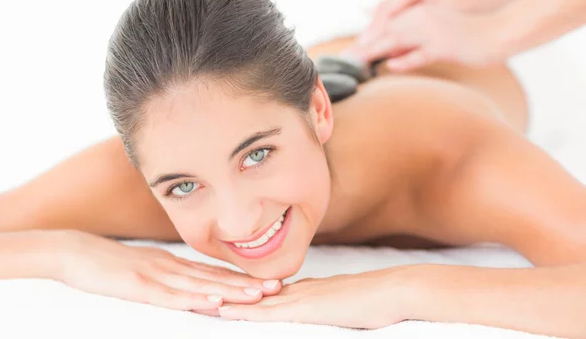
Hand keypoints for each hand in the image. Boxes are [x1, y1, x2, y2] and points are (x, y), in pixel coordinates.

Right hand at [56, 230, 281, 310]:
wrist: (75, 252)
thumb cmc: (109, 263)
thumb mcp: (145, 266)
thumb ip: (169, 275)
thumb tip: (193, 284)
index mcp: (174, 263)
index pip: (214, 273)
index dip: (242, 279)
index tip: (268, 283)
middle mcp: (171, 266)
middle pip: (215, 278)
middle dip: (247, 285)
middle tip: (278, 288)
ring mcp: (157, 275)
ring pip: (200, 285)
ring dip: (230, 291)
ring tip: (258, 296)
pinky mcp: (139, 285)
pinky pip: (172, 295)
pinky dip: (194, 300)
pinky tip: (213, 303)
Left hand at [217, 266, 418, 327]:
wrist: (395, 290)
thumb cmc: (379, 298)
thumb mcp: (347, 301)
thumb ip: (330, 304)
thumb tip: (322, 309)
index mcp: (310, 288)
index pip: (272, 292)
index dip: (249, 293)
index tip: (228, 293)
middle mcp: (301, 289)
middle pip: (259, 293)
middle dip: (233, 295)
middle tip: (206, 294)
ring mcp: (302, 297)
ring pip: (257, 300)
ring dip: (232, 302)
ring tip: (205, 301)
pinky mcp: (306, 307)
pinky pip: (268, 311)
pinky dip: (246, 311)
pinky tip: (228, 313)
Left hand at [355, 0, 496, 48]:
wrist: (498, 32)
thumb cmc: (467, 35)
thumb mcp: (435, 33)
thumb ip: (411, 41)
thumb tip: (388, 55)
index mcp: (420, 13)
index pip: (387, 22)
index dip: (368, 35)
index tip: (353, 49)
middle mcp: (423, 19)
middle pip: (386, 31)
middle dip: (364, 44)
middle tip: (346, 57)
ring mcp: (433, 32)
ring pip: (398, 40)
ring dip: (375, 51)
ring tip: (357, 60)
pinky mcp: (445, 46)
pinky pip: (421, 53)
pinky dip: (405, 59)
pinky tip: (391, 65)